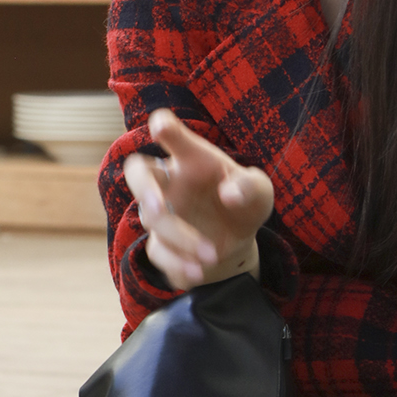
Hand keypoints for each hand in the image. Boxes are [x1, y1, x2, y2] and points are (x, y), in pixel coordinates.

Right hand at [123, 108, 274, 291]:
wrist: (237, 240)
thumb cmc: (245, 203)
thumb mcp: (260, 192)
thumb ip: (251, 187)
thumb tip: (229, 194)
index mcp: (191, 158)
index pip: (173, 135)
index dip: (164, 127)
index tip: (160, 125)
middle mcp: (169, 181)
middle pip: (136, 171)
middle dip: (143, 188)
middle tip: (158, 208)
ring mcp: (161, 212)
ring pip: (153, 219)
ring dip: (181, 238)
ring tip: (212, 254)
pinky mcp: (161, 241)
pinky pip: (159, 250)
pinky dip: (178, 262)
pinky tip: (199, 271)